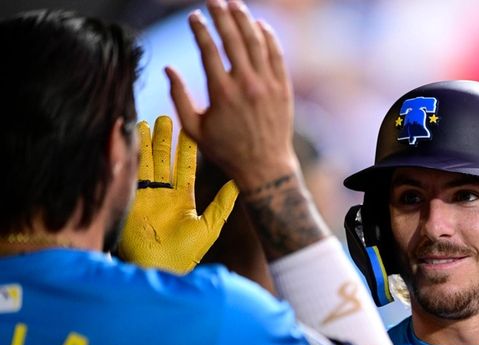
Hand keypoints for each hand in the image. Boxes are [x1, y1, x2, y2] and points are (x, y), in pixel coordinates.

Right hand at [118, 116, 238, 272]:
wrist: (160, 269)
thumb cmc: (186, 254)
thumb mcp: (209, 226)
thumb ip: (222, 204)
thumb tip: (239, 183)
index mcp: (181, 199)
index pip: (184, 167)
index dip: (185, 148)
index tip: (187, 128)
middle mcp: (161, 195)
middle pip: (161, 160)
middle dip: (162, 140)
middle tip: (164, 118)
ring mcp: (144, 197)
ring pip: (143, 165)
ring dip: (142, 145)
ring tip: (143, 124)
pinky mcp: (128, 202)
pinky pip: (127, 176)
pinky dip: (125, 159)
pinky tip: (125, 143)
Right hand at [165, 0, 297, 191]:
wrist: (265, 167)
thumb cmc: (226, 150)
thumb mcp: (194, 129)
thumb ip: (179, 97)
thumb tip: (168, 68)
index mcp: (221, 92)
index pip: (208, 49)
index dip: (199, 29)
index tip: (193, 17)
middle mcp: (246, 84)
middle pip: (232, 38)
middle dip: (221, 15)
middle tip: (214, 1)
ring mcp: (268, 85)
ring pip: (256, 42)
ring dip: (245, 19)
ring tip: (235, 5)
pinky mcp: (283, 88)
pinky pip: (276, 55)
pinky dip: (268, 37)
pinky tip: (259, 25)